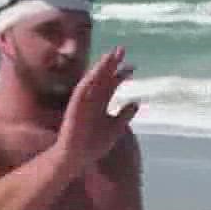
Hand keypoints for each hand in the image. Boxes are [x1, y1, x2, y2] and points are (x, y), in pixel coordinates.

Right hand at [57, 47, 138, 167]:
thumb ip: (124, 116)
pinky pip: (80, 94)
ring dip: (99, 68)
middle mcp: (92, 100)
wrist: (76, 159)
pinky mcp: (74, 110)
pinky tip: (94, 74)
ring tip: (109, 56)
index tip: (133, 66)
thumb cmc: (93, 144)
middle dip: (111, 64)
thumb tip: (136, 102)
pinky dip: (87, 83)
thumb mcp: (115, 128)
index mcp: (101, 103)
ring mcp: (82, 103)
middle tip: (122, 50)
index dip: (121, 74)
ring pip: (91, 81)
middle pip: (102, 78)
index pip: (111, 83)